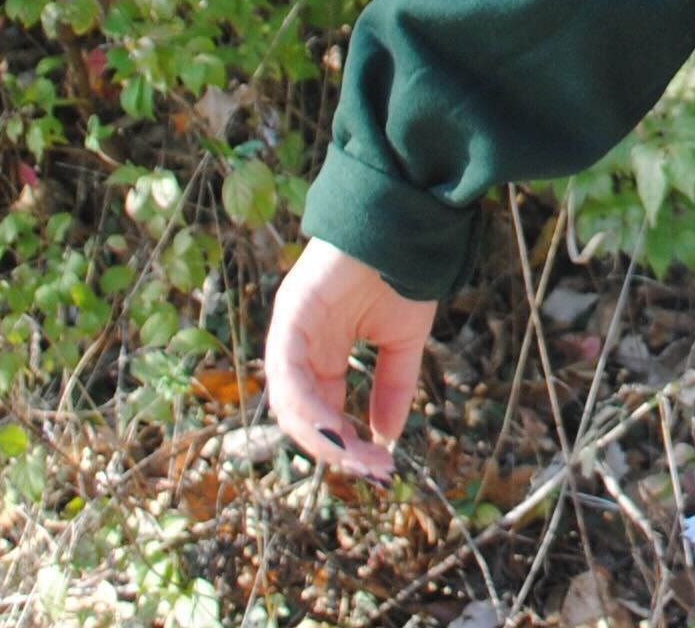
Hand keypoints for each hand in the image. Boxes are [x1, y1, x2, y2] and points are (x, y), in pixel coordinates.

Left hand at [265, 238, 436, 480]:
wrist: (406, 225)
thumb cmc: (401, 273)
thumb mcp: (402, 342)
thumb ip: (393, 387)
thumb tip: (386, 438)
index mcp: (323, 354)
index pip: (322, 412)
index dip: (345, 443)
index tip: (377, 466)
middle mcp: (300, 347)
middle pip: (301, 415)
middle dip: (335, 447)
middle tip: (370, 468)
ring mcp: (291, 331)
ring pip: (290, 402)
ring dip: (323, 436)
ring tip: (359, 455)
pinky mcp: (290, 314)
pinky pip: (288, 372)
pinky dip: (308, 405)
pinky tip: (336, 426)